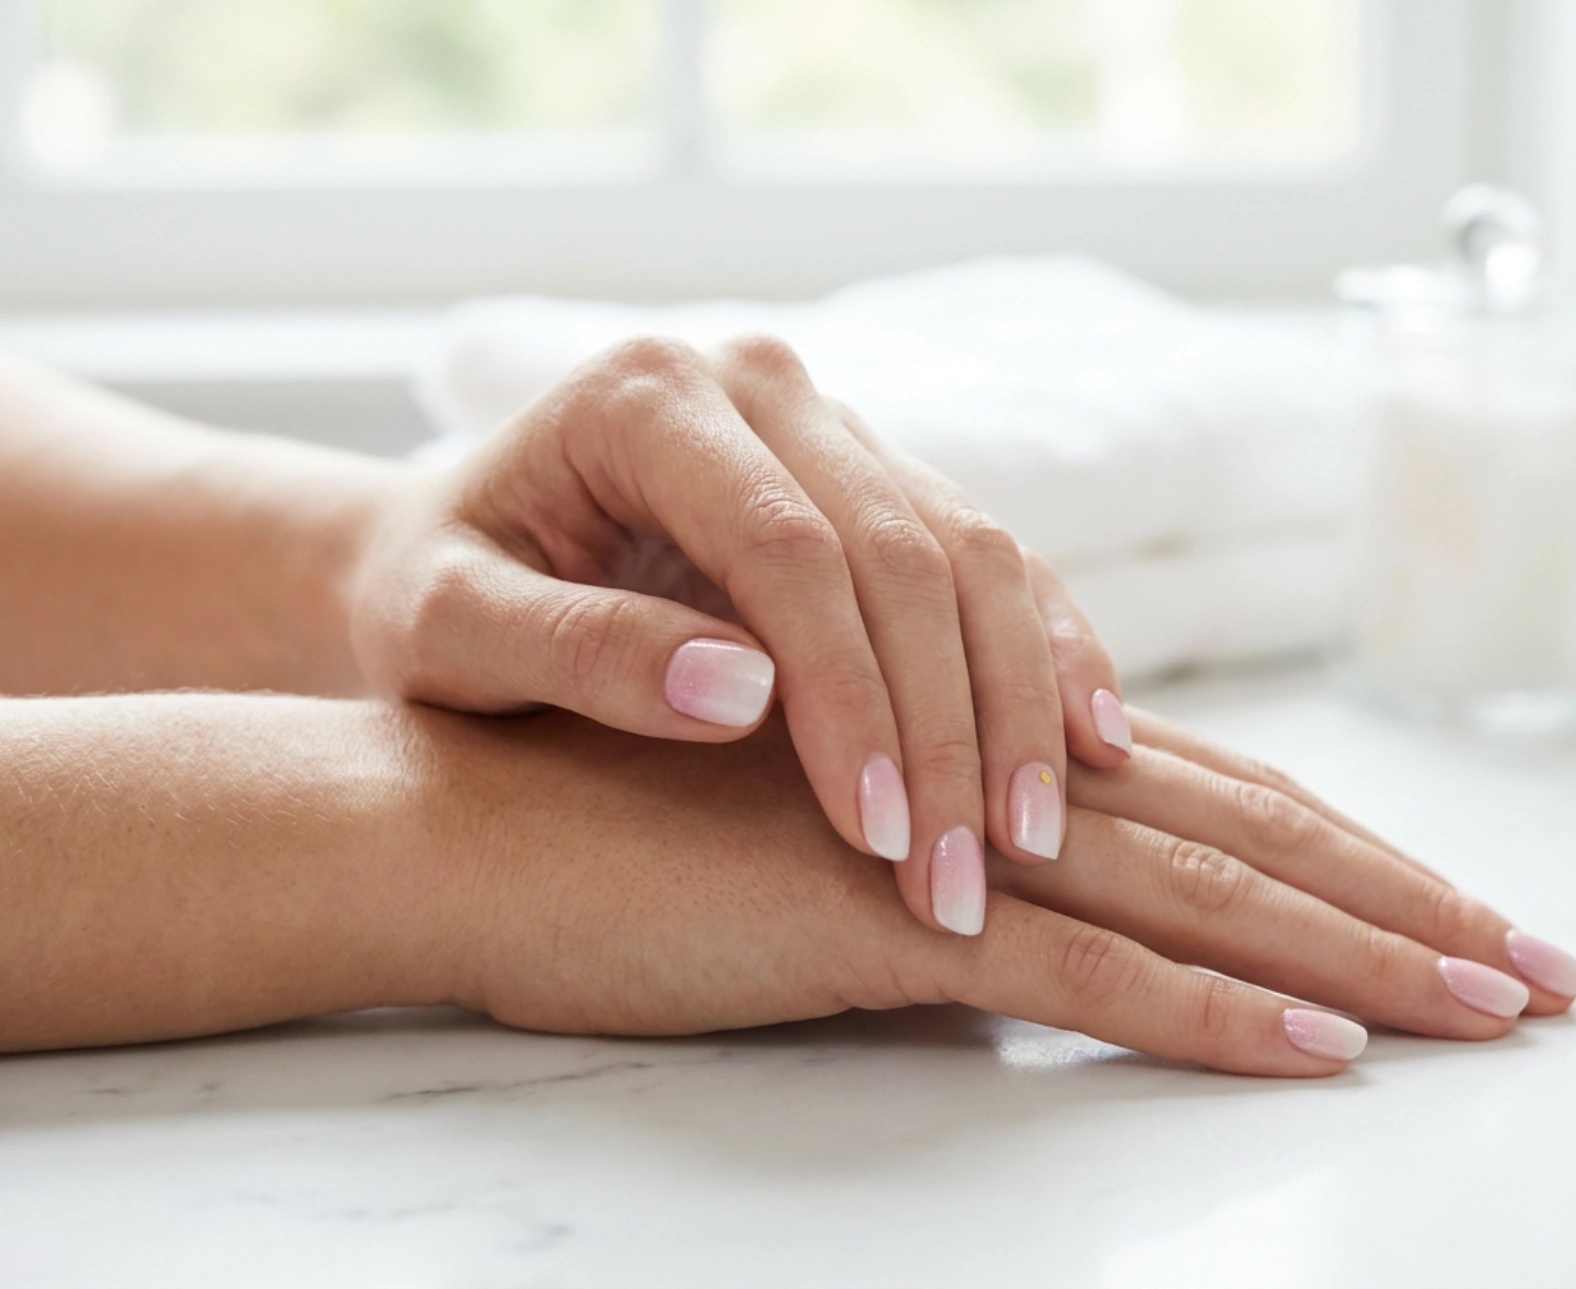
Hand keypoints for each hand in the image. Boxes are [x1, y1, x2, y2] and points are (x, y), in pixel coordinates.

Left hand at [348, 337, 1130, 936]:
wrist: (461, 549)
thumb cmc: (435, 597)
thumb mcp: (450, 633)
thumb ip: (576, 651)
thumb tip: (740, 695)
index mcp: (649, 398)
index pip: (789, 548)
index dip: (849, 698)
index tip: (873, 840)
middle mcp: (759, 388)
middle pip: (904, 553)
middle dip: (947, 728)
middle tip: (965, 879)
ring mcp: (832, 425)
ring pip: (974, 553)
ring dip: (1018, 701)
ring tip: (1031, 837)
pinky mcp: (881, 478)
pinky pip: (993, 561)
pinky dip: (1044, 654)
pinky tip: (1085, 748)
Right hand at [421, 705, 1575, 1076]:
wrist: (475, 819)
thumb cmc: (632, 839)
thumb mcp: (826, 863)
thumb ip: (943, 895)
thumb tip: (1036, 958)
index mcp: (993, 767)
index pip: (1221, 802)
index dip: (1357, 855)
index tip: (1471, 914)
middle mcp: (1000, 788)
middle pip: (1253, 838)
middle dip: (1413, 906)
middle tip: (1554, 968)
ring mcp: (951, 847)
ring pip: (1204, 894)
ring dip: (1364, 956)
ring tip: (1499, 1006)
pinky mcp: (885, 918)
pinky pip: (1081, 974)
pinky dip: (1211, 1010)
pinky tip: (1320, 1050)